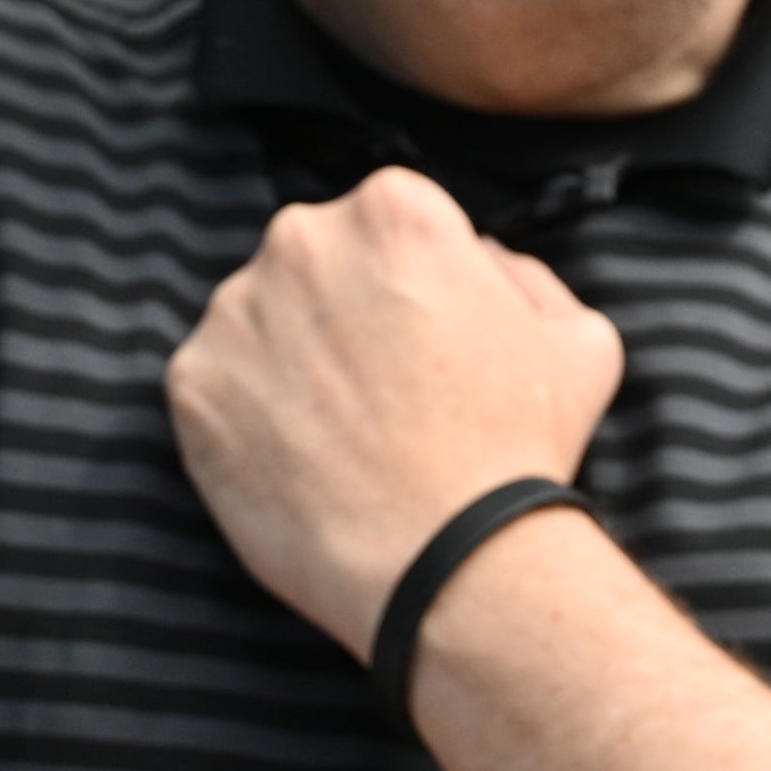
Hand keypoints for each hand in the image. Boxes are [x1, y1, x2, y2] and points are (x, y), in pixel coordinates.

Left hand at [167, 167, 622, 654]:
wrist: (450, 561)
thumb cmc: (520, 447)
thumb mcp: (578, 339)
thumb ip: (524, 277)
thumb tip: (482, 263)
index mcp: (394, 209)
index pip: (388, 223)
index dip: (413, 283)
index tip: (426, 339)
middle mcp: (302, 240)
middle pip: (316, 261)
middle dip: (342, 309)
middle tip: (384, 388)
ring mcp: (236, 313)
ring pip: (259, 320)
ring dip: (291, 359)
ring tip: (343, 434)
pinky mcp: (192, 385)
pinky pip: (216, 385)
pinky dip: (248, 417)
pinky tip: (302, 461)